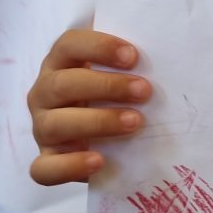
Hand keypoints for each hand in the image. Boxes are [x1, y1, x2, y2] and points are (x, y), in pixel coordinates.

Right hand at [28, 29, 150, 184]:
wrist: (99, 139)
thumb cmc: (113, 97)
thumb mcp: (118, 74)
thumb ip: (130, 64)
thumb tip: (171, 56)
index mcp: (60, 63)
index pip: (69, 45)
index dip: (99, 47)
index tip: (133, 56)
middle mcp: (44, 93)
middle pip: (63, 84)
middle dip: (106, 86)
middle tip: (144, 91)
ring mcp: (42, 128)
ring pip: (55, 124)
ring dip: (98, 122)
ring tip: (135, 122)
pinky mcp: (46, 160)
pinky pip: (46, 168)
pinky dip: (71, 165)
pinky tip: (99, 160)